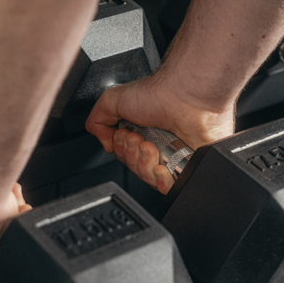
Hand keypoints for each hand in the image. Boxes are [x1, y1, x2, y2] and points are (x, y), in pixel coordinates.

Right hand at [86, 75, 234, 193]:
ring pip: (148, 178)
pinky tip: (160, 167)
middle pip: (134, 168)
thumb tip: (104, 144)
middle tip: (138, 138)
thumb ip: (97, 121)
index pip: (124, 156)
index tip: (124, 135)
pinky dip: (160, 182)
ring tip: (150, 146)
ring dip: (144, 164)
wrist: (186, 97)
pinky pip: (170, 187)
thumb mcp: (112, 100)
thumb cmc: (158, 94)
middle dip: (132, 155)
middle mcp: (156, 143)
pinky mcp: (186, 166)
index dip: (121, 150)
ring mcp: (172, 156)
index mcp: (140, 130)